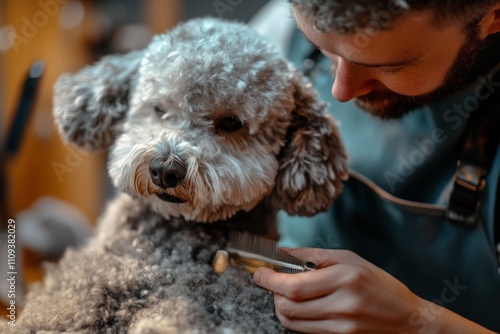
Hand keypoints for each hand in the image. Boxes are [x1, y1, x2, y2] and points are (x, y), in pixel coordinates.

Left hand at [253, 248, 494, 333]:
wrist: (406, 317)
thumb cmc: (378, 282)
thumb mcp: (348, 258)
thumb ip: (312, 255)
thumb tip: (282, 252)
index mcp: (345, 278)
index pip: (295, 286)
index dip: (271, 281)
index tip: (260, 274)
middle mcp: (343, 305)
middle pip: (289, 307)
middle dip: (273, 295)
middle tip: (272, 283)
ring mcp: (342, 326)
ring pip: (293, 322)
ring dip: (281, 308)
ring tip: (285, 295)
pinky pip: (305, 331)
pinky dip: (295, 319)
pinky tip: (300, 307)